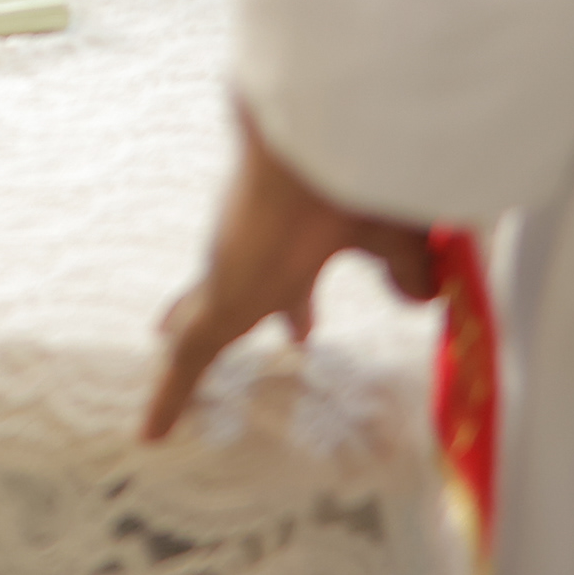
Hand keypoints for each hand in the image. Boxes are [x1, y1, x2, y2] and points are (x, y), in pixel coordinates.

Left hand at [142, 99, 440, 440]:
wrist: (312, 144)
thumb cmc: (360, 175)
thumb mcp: (395, 232)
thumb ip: (406, 265)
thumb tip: (422, 299)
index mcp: (303, 236)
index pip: (294, 277)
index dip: (298, 308)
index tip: (302, 332)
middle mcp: (261, 253)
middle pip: (242, 293)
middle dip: (241, 313)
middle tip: (235, 341)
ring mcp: (232, 279)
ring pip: (200, 317)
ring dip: (186, 329)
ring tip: (163, 339)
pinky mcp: (216, 308)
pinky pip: (187, 363)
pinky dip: (168, 398)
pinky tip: (151, 430)